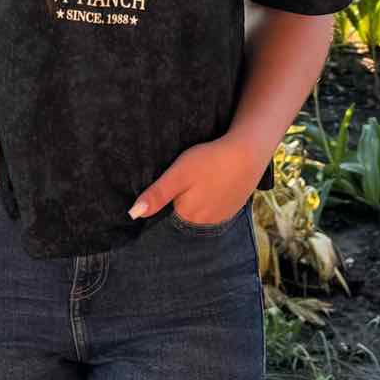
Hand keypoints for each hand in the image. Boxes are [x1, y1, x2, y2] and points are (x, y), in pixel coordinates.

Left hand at [127, 134, 264, 223]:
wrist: (246, 155)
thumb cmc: (209, 161)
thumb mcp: (178, 174)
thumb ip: (157, 195)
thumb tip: (132, 215)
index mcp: (186, 216)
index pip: (166, 218)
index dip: (163, 204)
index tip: (167, 188)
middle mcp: (203, 224)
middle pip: (182, 217)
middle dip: (177, 205)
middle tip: (183, 181)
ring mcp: (219, 218)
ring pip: (198, 214)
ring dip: (194, 204)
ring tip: (196, 184)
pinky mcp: (230, 209)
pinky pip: (212, 210)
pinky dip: (209, 201)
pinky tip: (209, 187)